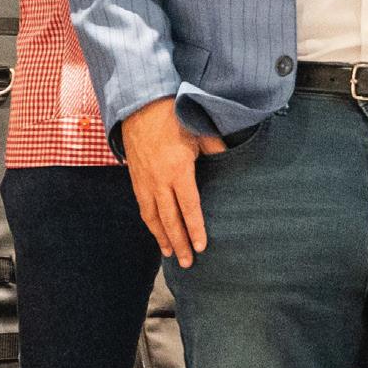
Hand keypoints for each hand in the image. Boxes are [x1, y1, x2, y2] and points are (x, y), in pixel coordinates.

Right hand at [121, 95, 222, 267]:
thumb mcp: (198, 130)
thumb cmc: (171, 116)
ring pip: (152, 217)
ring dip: (162, 237)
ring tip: (170, 254)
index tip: (201, 246)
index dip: (195, 228)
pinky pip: (142, 206)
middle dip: (179, 242)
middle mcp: (159, 180)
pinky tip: (155, 231)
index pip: (189, 207)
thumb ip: (215, 148)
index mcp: (178, 169)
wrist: (138, 105)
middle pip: (169, 219)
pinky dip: (149, 222)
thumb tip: (232, 158)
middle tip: (188, 262)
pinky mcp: (134, 178)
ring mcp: (145, 180)